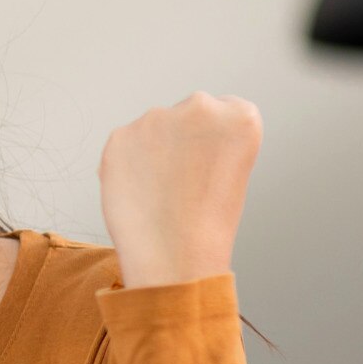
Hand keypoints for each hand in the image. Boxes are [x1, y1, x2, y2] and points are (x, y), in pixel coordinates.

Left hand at [97, 93, 260, 287]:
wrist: (174, 256)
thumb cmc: (207, 224)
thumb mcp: (233, 170)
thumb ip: (212, 138)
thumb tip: (178, 131)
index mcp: (242, 115)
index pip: (225, 111)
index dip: (212, 144)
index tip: (208, 167)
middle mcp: (201, 106)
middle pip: (188, 114)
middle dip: (182, 140)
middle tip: (181, 182)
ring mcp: (156, 118)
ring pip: (154, 128)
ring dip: (154, 150)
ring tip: (160, 193)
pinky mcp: (120, 135)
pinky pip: (125, 145)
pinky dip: (127, 165)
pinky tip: (138, 192)